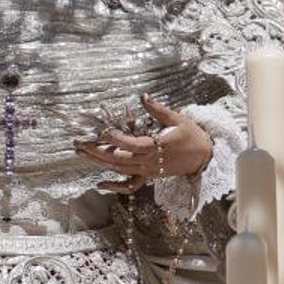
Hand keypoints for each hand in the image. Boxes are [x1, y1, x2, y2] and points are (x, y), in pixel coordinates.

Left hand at [76, 93, 213, 194]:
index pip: (132, 145)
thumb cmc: (191, 135)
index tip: (102, 132)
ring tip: (82, 154)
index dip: (116, 139)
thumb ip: (158, 109)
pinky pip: (130, 185)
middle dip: (98, 152)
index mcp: (156, 147)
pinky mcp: (148, 176)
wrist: (203, 157)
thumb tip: (143, 96)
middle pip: (119, 159)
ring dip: (100, 163)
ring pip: (120, 170)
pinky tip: (100, 184)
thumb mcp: (177, 118)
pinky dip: (115, 187)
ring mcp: (147, 171)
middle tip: (80, 144)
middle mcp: (148, 162)